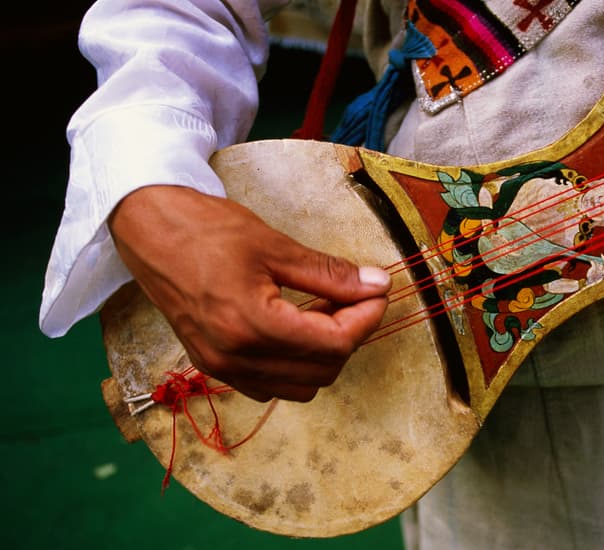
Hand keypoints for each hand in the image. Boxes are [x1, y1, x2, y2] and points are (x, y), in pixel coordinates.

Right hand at [108, 185, 390, 401]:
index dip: (366, 318)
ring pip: (301, 387)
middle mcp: (235, 358)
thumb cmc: (206, 230)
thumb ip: (330, 273)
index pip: (334, 344)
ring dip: (325, 354)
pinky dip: (297, 364)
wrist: (149, 230)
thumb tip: (376, 285)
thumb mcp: (275, 246)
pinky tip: (298, 326)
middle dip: (349, 335)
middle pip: (323, 371)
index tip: (377, 292)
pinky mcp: (214, 367)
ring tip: (325, 310)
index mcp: (250, 326)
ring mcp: (221, 368)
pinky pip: (272, 385)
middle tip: (355, 296)